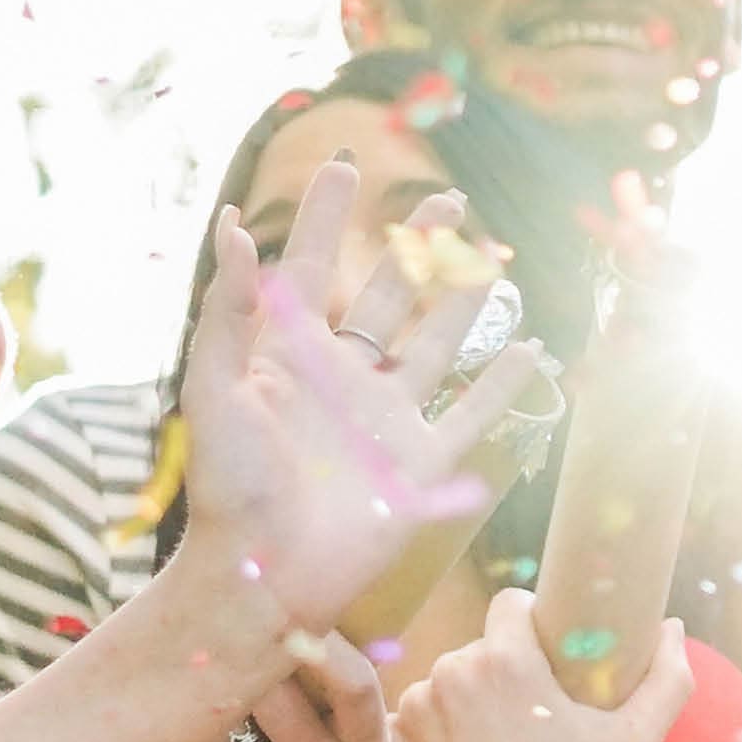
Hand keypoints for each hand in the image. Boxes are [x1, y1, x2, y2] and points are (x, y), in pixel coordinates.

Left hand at [173, 159, 543, 636]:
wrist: (263, 576)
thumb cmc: (228, 489)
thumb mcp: (213, 389)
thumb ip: (227, 310)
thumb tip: (233, 226)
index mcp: (289, 358)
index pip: (313, 269)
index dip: (326, 218)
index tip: (343, 166)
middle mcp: (343, 382)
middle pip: (389, 296)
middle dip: (416, 246)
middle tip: (447, 200)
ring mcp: (386, 423)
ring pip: (437, 344)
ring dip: (465, 301)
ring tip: (492, 257)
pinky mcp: (421, 467)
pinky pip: (471, 415)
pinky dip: (503, 384)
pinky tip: (529, 348)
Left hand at [194, 633, 388, 741]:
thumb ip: (326, 713)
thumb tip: (278, 627)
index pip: (355, 684)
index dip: (323, 644)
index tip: (291, 614)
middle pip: (277, 687)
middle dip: (240, 657)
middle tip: (208, 627)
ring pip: (232, 717)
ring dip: (203, 696)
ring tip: (185, 675)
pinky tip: (175, 739)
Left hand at [388, 591, 693, 741]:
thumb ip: (665, 681)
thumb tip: (674, 629)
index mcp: (503, 659)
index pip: (512, 605)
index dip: (532, 623)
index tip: (546, 655)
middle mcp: (448, 674)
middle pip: (478, 652)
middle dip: (501, 675)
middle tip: (528, 721)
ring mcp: (413, 713)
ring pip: (443, 689)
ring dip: (464, 707)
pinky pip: (413, 728)